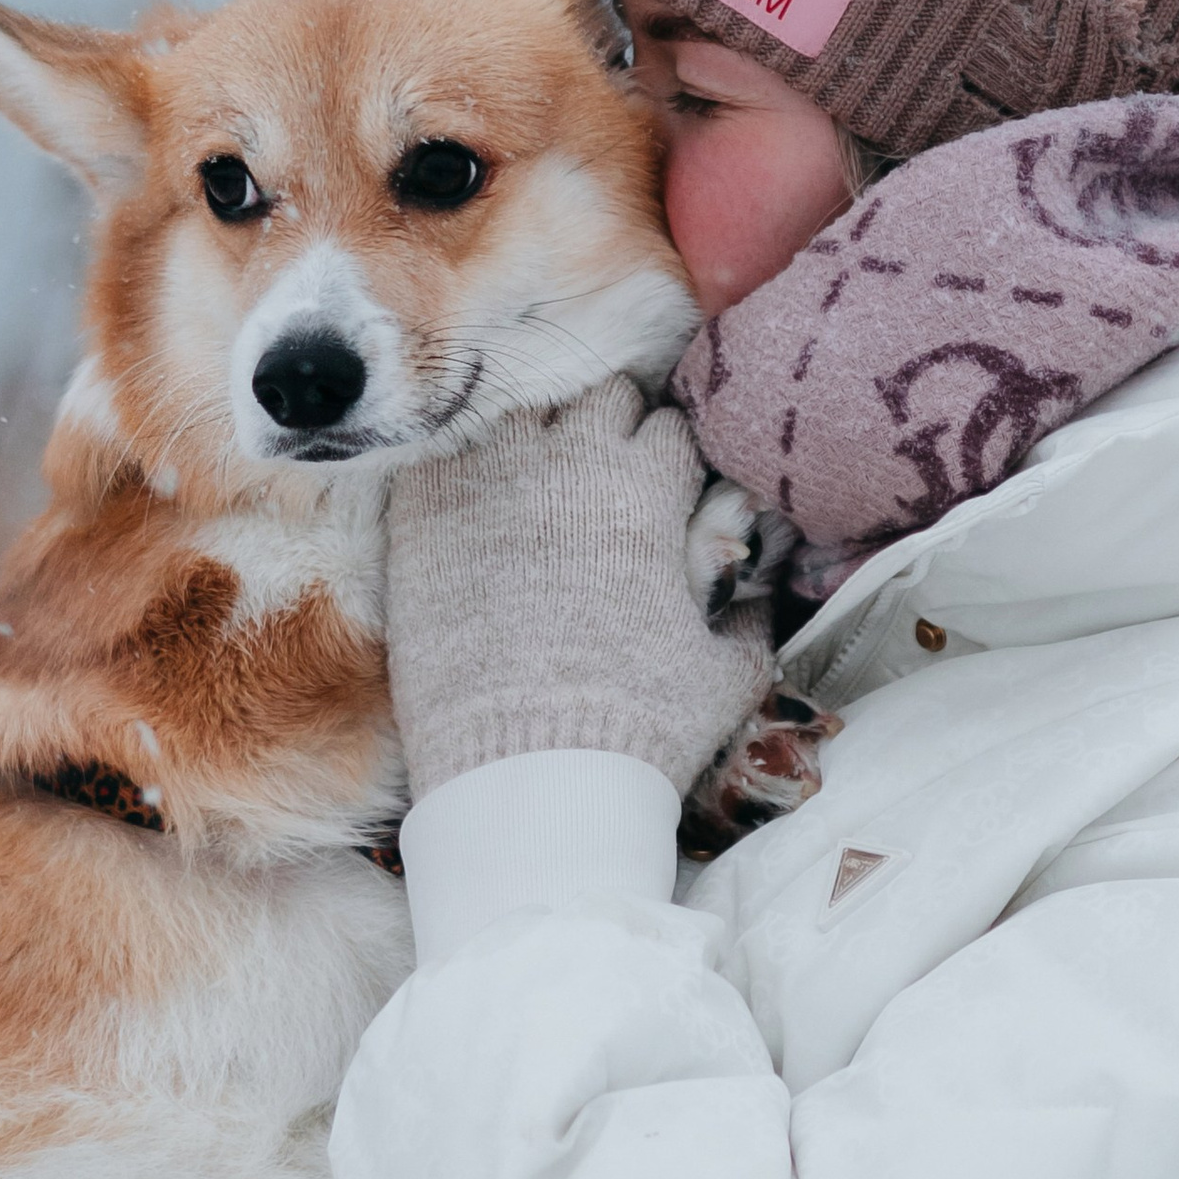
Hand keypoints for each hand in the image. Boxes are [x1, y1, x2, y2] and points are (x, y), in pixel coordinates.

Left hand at [386, 376, 771, 802]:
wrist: (525, 779)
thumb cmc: (638, 728)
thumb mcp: (726, 677)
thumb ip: (748, 623)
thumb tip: (757, 602)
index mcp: (647, 490)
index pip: (673, 427)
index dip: (675, 457)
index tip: (668, 487)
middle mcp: (569, 465)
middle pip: (601, 399)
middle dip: (612, 430)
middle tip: (606, 484)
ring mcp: (488, 482)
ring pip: (520, 418)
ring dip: (537, 446)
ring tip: (538, 498)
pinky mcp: (421, 514)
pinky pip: (441, 457)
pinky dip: (461, 475)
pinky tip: (473, 518)